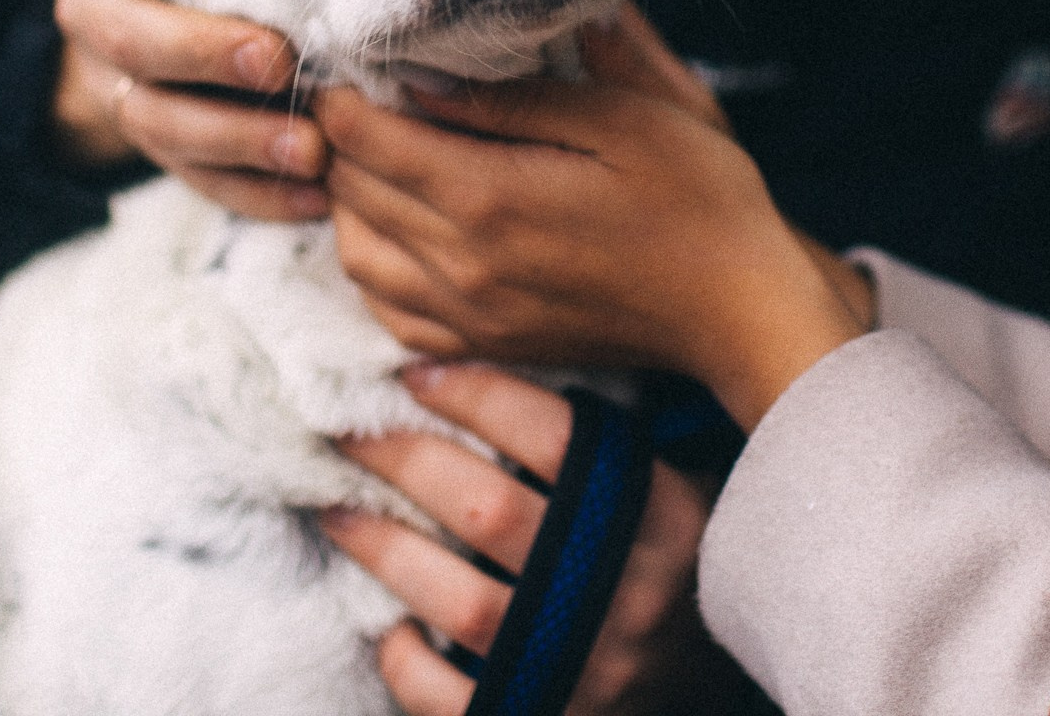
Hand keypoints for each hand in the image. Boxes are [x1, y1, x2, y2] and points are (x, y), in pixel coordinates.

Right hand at [49, 0, 331, 220]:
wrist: (146, 32)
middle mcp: (100, 13)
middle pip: (128, 37)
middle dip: (198, 50)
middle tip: (272, 57)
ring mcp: (126, 89)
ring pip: (159, 123)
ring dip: (235, 140)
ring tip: (309, 148)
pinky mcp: (164, 153)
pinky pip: (200, 184)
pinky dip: (256, 194)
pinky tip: (318, 199)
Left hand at [318, 15, 870, 427]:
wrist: (741, 309)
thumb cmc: (700, 199)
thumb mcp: (625, 117)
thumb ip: (519, 95)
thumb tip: (426, 73)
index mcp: (493, 197)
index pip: (367, 140)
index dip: (342, 96)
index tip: (347, 62)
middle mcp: (465, 265)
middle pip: (350, 193)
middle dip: (342, 139)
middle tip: (362, 95)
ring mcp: (472, 315)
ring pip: (356, 255)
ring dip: (351, 202)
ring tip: (382, 157)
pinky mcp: (487, 346)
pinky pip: (389, 311)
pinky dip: (376, 265)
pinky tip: (405, 229)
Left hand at [321, 363, 743, 714]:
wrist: (713, 691)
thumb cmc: (678, 571)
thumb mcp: (678, 495)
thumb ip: (606, 446)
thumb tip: (492, 366)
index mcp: (665, 518)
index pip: (559, 437)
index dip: (479, 396)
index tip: (414, 374)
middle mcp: (628, 591)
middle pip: (490, 512)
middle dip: (403, 461)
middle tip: (346, 431)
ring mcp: (588, 668)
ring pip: (462, 602)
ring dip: (384, 548)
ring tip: (336, 509)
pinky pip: (456, 700)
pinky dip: (410, 662)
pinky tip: (388, 626)